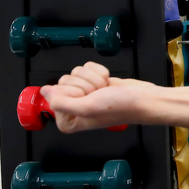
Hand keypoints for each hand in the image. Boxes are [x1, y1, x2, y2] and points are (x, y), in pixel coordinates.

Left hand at [39, 62, 153, 132]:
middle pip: (65, 80)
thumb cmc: (120, 108)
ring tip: (105, 91)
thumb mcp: (86, 108)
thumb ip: (60, 102)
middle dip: (86, 84)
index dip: (73, 92)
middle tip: (98, 95)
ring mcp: (84, 94)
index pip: (55, 93)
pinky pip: (87, 68)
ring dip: (94, 79)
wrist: (143, 99)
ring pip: (76, 73)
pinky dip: (100, 72)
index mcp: (67, 120)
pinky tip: (108, 84)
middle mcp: (73, 107)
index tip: (88, 99)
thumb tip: (45, 91)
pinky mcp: (93, 83)